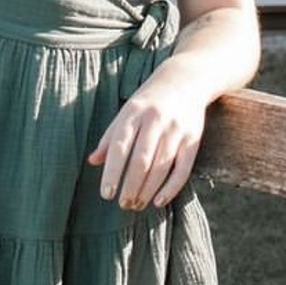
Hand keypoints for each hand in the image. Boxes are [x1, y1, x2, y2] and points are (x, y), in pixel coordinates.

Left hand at [88, 81, 205, 210]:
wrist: (186, 80)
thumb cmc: (149, 101)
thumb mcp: (127, 112)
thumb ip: (110, 137)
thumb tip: (92, 161)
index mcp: (134, 112)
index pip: (120, 146)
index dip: (112, 172)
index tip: (106, 194)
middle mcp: (155, 120)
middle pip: (141, 160)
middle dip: (131, 187)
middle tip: (123, 204)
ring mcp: (176, 129)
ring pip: (161, 167)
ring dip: (147, 191)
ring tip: (136, 204)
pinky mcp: (193, 138)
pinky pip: (182, 169)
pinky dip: (171, 188)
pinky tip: (158, 201)